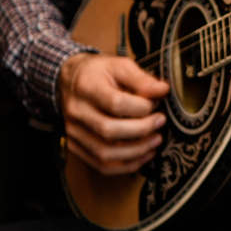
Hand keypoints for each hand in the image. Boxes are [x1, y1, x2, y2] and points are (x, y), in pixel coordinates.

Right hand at [58, 53, 169, 174]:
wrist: (68, 81)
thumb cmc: (98, 73)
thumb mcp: (119, 65)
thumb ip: (141, 78)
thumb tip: (163, 90)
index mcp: (87, 87)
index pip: (115, 103)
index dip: (141, 106)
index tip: (156, 102)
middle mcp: (77, 112)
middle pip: (109, 130)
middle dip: (142, 129)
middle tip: (160, 121)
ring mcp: (74, 132)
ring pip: (104, 153)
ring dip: (137, 151)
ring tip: (156, 140)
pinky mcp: (76, 146)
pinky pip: (101, 165)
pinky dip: (126, 165)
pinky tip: (144, 155)